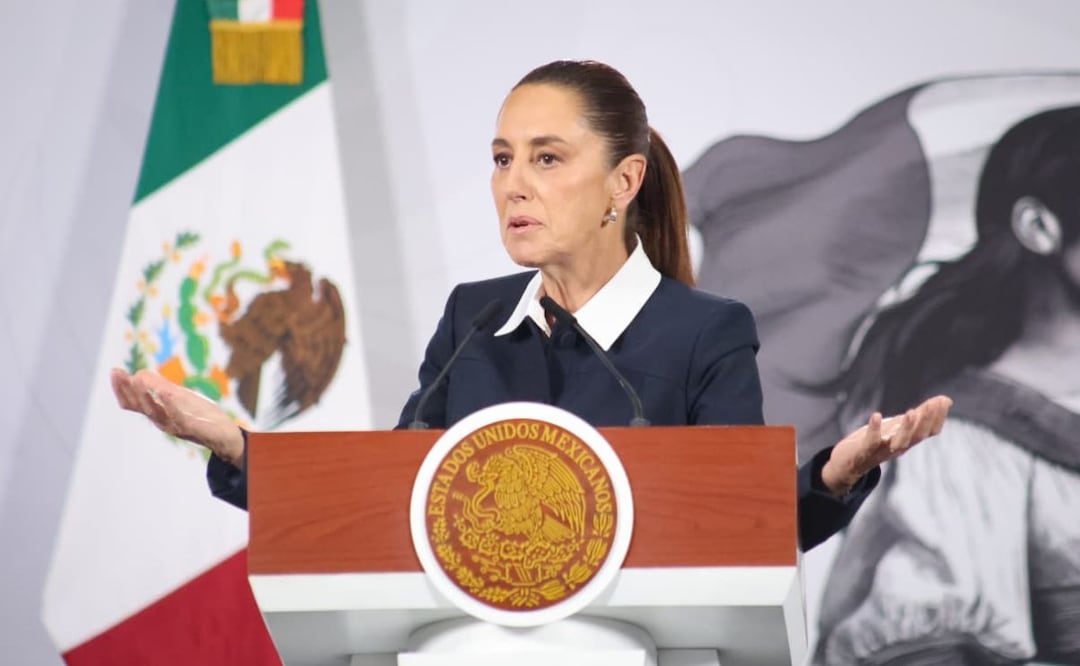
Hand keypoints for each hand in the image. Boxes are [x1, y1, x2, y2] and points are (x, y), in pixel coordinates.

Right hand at [110, 368, 245, 467]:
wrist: (225, 436)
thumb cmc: (201, 416)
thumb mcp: (180, 398)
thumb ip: (160, 387)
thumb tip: (139, 373)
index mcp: (158, 413)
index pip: (133, 402)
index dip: (121, 388)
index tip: (115, 371)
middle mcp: (162, 421)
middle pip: (139, 407)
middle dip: (127, 389)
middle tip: (118, 373)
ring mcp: (176, 426)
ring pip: (155, 412)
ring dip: (145, 395)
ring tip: (137, 379)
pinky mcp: (193, 429)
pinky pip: (179, 418)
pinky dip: (171, 405)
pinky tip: (166, 392)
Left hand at [822, 394, 952, 495]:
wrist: (848, 465)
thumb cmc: (876, 442)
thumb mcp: (898, 426)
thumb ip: (919, 415)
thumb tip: (945, 401)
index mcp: (908, 441)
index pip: (929, 431)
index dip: (937, 417)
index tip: (943, 400)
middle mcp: (899, 447)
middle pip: (918, 436)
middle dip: (927, 419)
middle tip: (933, 403)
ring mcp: (882, 451)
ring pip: (900, 442)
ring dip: (907, 428)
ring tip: (912, 412)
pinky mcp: (864, 451)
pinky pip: (871, 442)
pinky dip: (874, 429)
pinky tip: (876, 415)